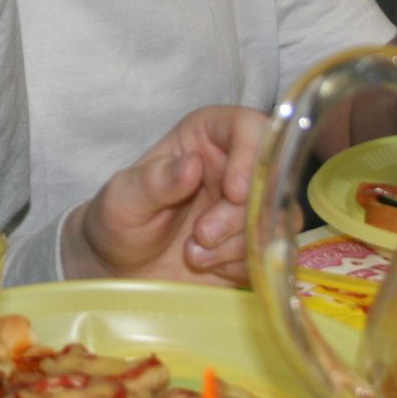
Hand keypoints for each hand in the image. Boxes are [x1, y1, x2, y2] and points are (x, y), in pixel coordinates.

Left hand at [62, 105, 268, 285]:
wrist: (121, 272)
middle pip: (271, 178)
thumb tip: (192, 165)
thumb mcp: (123, 198)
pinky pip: (273, 252)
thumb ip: (154, 180)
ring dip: (239, 244)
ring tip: (193, 253)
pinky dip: (242, 265)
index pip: (247, 125)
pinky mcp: (256, 245)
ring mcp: (249, 207)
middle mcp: (235, 167)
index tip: (234, 192)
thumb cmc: (119, 222)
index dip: (251, 155)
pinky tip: (209, 264)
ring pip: (277, 218)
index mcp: (204, 138)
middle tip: (201, 235)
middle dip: (240, 214)